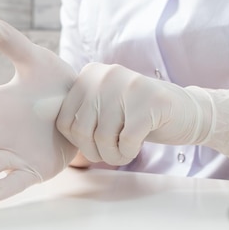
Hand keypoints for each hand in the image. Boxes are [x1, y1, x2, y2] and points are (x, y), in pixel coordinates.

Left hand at [56, 63, 228, 164]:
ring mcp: (129, 86)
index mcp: (89, 74)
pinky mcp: (150, 102)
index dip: (77, 143)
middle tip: (110, 153)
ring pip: (103, 138)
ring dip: (113, 155)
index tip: (94, 145)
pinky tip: (136, 147)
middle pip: (82, 130)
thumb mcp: (103, 107)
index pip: (64, 120)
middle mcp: (106, 75)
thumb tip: (43, 133)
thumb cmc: (137, 117)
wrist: (186, 112)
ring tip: (124, 150)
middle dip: (94, 152)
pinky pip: (126, 141)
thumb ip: (80, 112)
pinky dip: (129, 152)